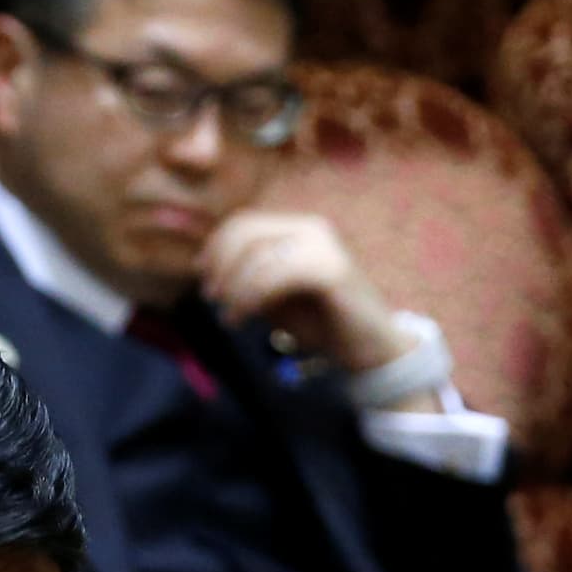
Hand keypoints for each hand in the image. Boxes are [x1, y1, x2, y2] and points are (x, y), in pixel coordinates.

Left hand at [198, 209, 413, 373]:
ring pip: (258, 254)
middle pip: (246, 232)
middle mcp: (310, 228)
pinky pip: (276, 276)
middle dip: (221, 264)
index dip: (216, 246)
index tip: (201, 275)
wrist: (370, 349)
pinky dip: (250, 297)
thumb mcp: (275, 297)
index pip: (245, 223)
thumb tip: (208, 268)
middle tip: (210, 297)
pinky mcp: (331, 269)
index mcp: (297, 229)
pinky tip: (242, 318)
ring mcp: (323, 246)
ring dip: (234, 287)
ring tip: (229, 318)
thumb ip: (249, 278)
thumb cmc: (322, 324)